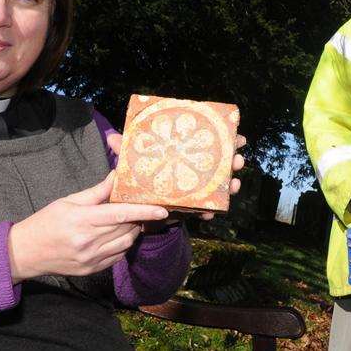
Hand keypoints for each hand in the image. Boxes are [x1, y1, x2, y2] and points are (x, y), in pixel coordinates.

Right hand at [8, 171, 168, 283]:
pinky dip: (124, 244)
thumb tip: (116, 177)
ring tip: (130, 221)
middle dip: (139, 218)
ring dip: (133, 231)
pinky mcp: (92, 269)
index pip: (121, 214)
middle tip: (142, 208)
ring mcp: (91, 258)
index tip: (161, 209)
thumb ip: (96, 192)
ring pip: (126, 243)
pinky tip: (118, 235)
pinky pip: (118, 256)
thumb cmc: (46, 222)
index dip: (144, 211)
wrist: (26, 253)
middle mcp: (89, 242)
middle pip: (126, 228)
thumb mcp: (68, 201)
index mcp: (83, 220)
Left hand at [106, 132, 246, 221]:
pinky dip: (209, 211)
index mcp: (188, 154)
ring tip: (232, 185)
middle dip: (233, 161)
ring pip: (220, 186)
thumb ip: (125, 151)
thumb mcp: (135, 163)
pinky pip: (206, 210)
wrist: (139, 209)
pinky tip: (210, 213)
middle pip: (222, 163)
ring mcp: (198, 190)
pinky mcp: (192, 208)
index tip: (239, 137)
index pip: (212, 143)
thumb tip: (111, 137)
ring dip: (228, 185)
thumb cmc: (141, 177)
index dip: (228, 139)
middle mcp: (198, 171)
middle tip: (237, 160)